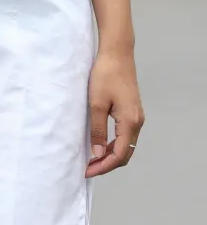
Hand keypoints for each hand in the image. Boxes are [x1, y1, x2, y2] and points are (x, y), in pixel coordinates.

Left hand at [86, 50, 144, 177]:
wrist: (117, 53)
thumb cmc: (105, 75)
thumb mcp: (96, 104)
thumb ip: (97, 130)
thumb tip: (97, 154)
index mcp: (130, 121)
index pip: (119, 154)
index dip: (103, 166)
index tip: (87, 171)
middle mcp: (137, 121)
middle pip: (125, 153)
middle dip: (107, 164)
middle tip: (88, 168)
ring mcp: (137, 116)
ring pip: (126, 145)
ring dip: (110, 155)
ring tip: (92, 159)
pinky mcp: (133, 111)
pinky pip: (125, 135)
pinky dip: (114, 144)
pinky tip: (100, 144)